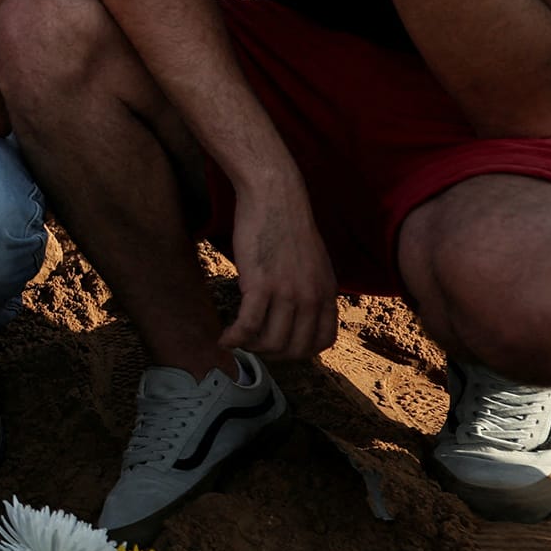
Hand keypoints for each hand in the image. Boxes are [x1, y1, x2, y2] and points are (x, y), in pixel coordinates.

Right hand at [218, 180, 339, 360]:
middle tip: (254, 344)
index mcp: (326, 291)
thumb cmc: (286, 223)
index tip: (280, 346)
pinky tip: (224, 338)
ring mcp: (287, 293)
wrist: (274, 196)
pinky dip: (234, 339)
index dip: (299, 351)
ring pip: (271, 342)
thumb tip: (295, 309)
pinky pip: (248, 327)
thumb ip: (309, 287)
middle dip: (272, 354)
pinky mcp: (260, 285)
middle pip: (294, 348)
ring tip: (237, 339)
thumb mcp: (312, 260)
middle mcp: (311, 297)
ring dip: (251, 347)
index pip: (322, 341)